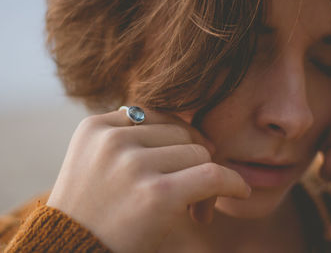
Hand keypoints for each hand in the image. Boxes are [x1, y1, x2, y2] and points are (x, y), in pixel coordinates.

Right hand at [47, 109, 250, 252]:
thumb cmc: (91, 213)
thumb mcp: (97, 163)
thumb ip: (129, 139)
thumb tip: (184, 126)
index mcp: (95, 127)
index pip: (154, 116)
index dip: (172, 140)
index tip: (177, 164)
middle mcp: (111, 140)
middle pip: (179, 131)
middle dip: (190, 158)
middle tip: (190, 191)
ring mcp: (132, 164)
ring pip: (197, 153)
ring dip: (204, 178)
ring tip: (194, 208)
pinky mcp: (155, 194)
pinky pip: (212, 175)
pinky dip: (232, 182)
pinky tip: (239, 191)